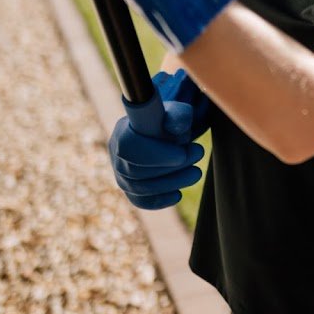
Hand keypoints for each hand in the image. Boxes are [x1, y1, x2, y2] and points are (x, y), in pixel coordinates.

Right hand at [109, 73, 210, 209]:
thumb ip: (178, 116)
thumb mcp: (177, 112)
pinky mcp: (130, 189)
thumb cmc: (168, 121)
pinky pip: (140, 201)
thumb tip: (176, 128)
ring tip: (196, 172)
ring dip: (172, 182)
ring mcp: (120, 174)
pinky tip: (178, 194)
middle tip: (198, 155)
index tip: (182, 153)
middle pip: (136, 170)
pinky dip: (160, 200)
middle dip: (170, 168)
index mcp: (122, 130)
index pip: (128, 147)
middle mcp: (116, 153)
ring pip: (140, 188)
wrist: (162, 133)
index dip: (155, 154)